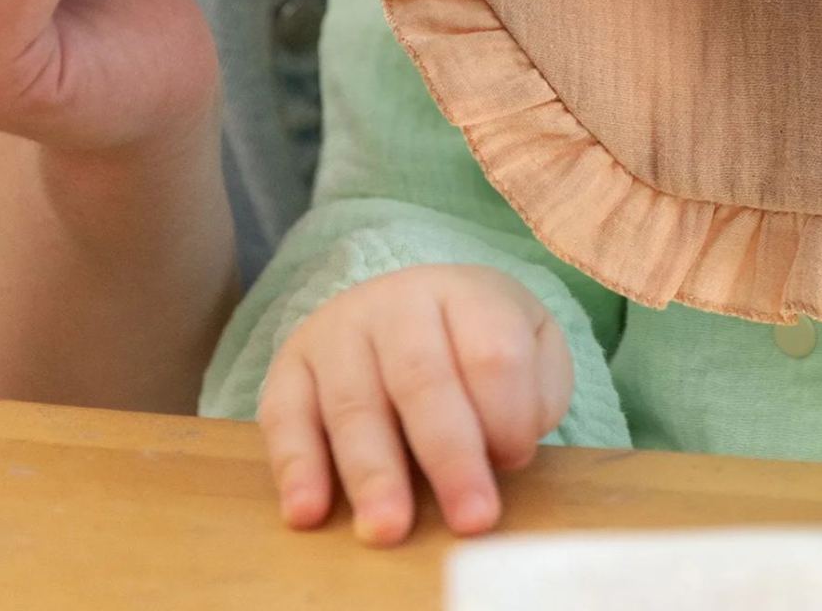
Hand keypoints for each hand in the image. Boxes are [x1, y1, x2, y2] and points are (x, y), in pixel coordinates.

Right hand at [257, 264, 573, 544]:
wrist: (406, 309)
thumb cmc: (476, 346)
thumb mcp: (530, 349)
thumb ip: (536, 391)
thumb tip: (505, 450)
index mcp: (465, 293)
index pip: (493, 352)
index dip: (508, 414)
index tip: (515, 461)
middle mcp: (398, 302)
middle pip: (424, 379)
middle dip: (449, 454)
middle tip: (470, 519)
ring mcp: (339, 330)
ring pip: (355, 402)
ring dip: (373, 471)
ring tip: (388, 528)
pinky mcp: (291, 366)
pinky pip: (285, 416)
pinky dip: (295, 466)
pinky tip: (308, 510)